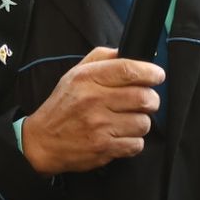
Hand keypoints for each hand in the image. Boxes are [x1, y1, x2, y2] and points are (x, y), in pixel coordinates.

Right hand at [20, 47, 163, 174]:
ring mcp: (99, 126)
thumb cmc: (62, 106)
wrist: (41, 142)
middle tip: (146, 101)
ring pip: (143, 123)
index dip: (150, 72)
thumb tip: (127, 51)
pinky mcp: (103, 148)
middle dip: (151, 100)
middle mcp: (93, 101)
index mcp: (87, 79)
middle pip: (143, 97)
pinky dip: (133, 141)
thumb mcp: (75, 74)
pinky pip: (136, 144)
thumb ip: (101, 58)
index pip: (128, 70)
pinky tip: (121, 136)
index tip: (157, 76)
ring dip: (141, 122)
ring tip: (128, 121)